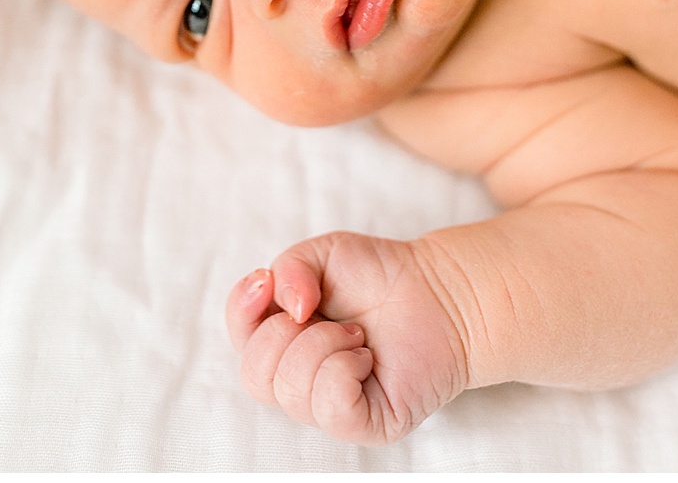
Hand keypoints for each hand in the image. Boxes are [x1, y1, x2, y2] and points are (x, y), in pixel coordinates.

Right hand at [226, 232, 467, 444]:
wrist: (438, 291)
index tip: (267, 281)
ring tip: (356, 333)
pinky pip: (331, 409)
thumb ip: (289, 267)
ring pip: (291, 392)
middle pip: (255, 376)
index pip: (239, 342)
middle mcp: (301, 378)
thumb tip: (289, 308)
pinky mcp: (367, 424)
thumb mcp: (321, 253)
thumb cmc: (378, 275)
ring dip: (322, 347)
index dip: (242, 311)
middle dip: (285, 334)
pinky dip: (342, 371)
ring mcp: (332, 406)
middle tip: (328, 314)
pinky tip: (364, 357)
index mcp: (283, 341)